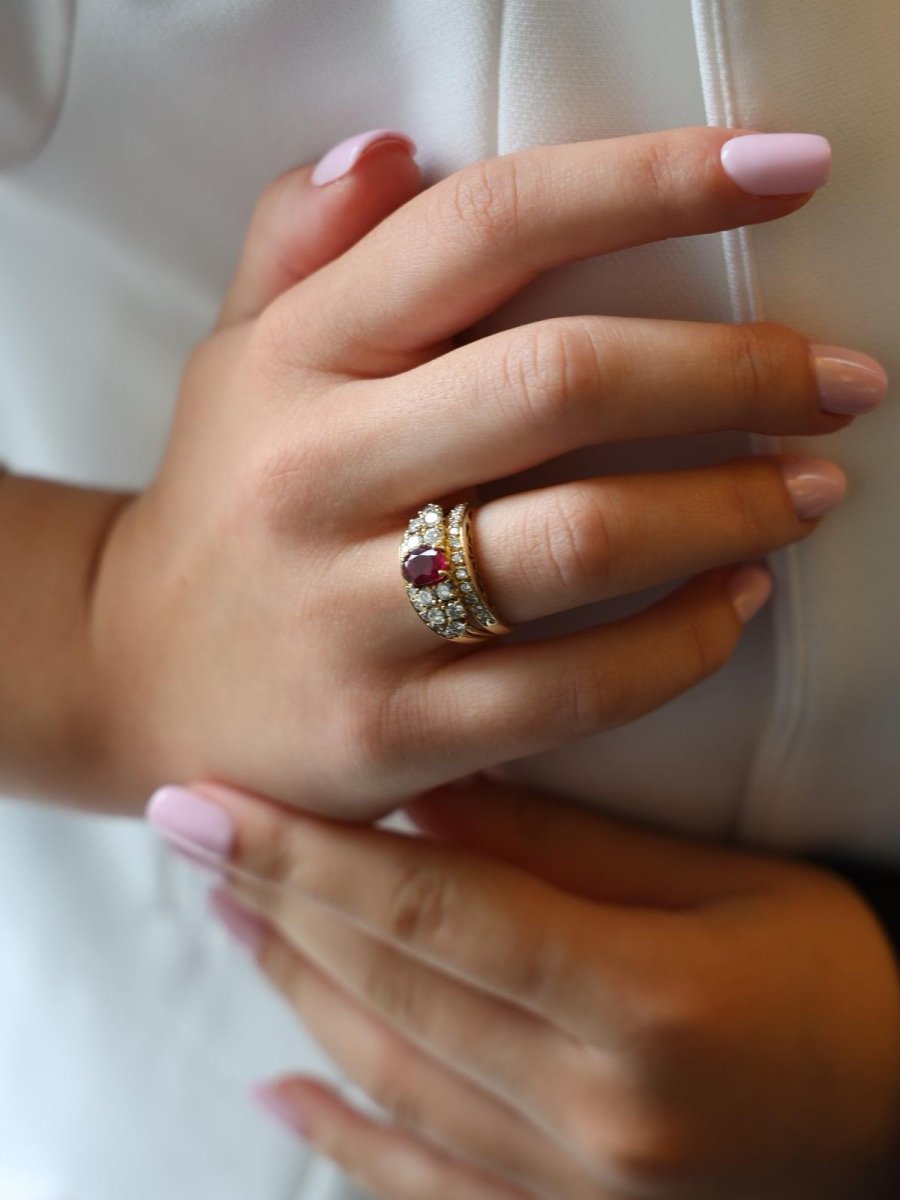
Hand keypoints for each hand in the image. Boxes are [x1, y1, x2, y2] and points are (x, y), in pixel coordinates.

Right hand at [94, 127, 875, 814]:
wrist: (137, 680)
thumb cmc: (221, 506)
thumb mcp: (236, 362)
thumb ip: (300, 246)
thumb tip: (391, 148)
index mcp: (296, 357)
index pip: (487, 226)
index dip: (652, 181)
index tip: (787, 169)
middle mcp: (317, 472)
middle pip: (562, 381)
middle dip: (735, 370)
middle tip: (842, 381)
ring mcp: (349, 614)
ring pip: (583, 540)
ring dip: (731, 507)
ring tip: (811, 490)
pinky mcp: (388, 735)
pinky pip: (572, 688)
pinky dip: (682, 643)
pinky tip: (737, 603)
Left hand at [148, 779, 899, 1198]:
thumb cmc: (837, 973)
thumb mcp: (724, 885)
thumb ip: (570, 847)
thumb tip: (430, 798)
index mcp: (644, 1000)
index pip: (432, 908)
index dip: (306, 851)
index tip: (205, 803)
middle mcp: (596, 1109)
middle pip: (392, 986)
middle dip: (276, 901)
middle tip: (191, 834)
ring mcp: (577, 1188)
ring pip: (391, 1076)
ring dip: (296, 990)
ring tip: (229, 917)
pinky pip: (425, 1186)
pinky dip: (345, 1135)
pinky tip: (283, 1093)